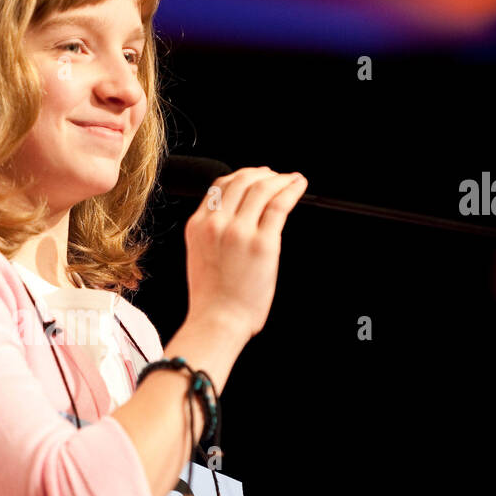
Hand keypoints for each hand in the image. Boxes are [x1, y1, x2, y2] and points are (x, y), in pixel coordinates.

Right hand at [183, 165, 308, 339]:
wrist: (217, 321)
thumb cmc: (211, 299)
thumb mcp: (199, 256)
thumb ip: (212, 233)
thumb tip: (233, 218)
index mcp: (197, 226)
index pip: (219, 187)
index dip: (241, 177)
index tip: (254, 178)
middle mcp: (216, 224)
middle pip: (241, 181)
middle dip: (261, 174)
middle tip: (275, 176)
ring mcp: (239, 231)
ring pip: (261, 188)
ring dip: (280, 179)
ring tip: (290, 180)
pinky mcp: (263, 243)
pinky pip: (279, 205)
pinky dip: (292, 189)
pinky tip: (298, 185)